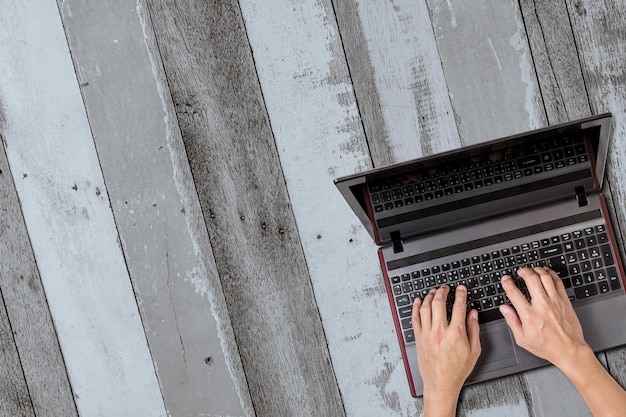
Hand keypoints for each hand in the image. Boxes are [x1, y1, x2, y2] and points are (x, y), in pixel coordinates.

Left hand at [412, 285, 480, 412]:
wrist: (441, 383)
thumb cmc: (457, 369)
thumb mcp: (474, 351)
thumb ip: (474, 329)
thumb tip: (473, 314)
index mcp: (456, 334)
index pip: (458, 307)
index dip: (461, 294)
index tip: (461, 289)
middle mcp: (440, 331)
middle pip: (439, 303)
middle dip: (443, 291)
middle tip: (446, 288)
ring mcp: (427, 334)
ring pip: (425, 308)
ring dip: (430, 296)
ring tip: (434, 291)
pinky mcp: (419, 338)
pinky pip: (415, 318)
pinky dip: (416, 307)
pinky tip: (418, 301)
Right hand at [499, 267, 588, 369]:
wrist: (569, 350)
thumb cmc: (547, 346)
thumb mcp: (522, 339)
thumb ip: (512, 321)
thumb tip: (504, 308)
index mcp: (529, 315)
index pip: (514, 293)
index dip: (507, 283)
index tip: (506, 280)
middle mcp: (542, 306)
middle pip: (531, 279)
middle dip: (523, 271)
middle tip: (520, 271)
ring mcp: (555, 302)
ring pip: (545, 277)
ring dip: (537, 270)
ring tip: (532, 270)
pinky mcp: (565, 301)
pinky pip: (558, 282)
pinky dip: (551, 274)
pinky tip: (546, 273)